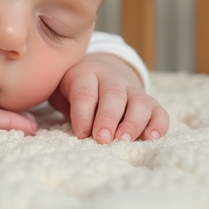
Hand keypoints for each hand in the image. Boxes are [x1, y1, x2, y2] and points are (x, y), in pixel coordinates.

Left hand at [51, 53, 168, 143]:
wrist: (103, 69)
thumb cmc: (76, 88)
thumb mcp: (61, 89)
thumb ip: (60, 105)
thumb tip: (50, 129)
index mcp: (85, 74)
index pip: (85, 92)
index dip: (83, 113)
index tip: (81, 134)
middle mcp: (112, 80)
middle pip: (113, 95)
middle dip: (108, 118)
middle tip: (103, 139)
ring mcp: (132, 90)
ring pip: (138, 102)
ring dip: (133, 122)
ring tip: (125, 140)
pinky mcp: (149, 101)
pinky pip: (158, 110)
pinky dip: (158, 124)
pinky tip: (153, 138)